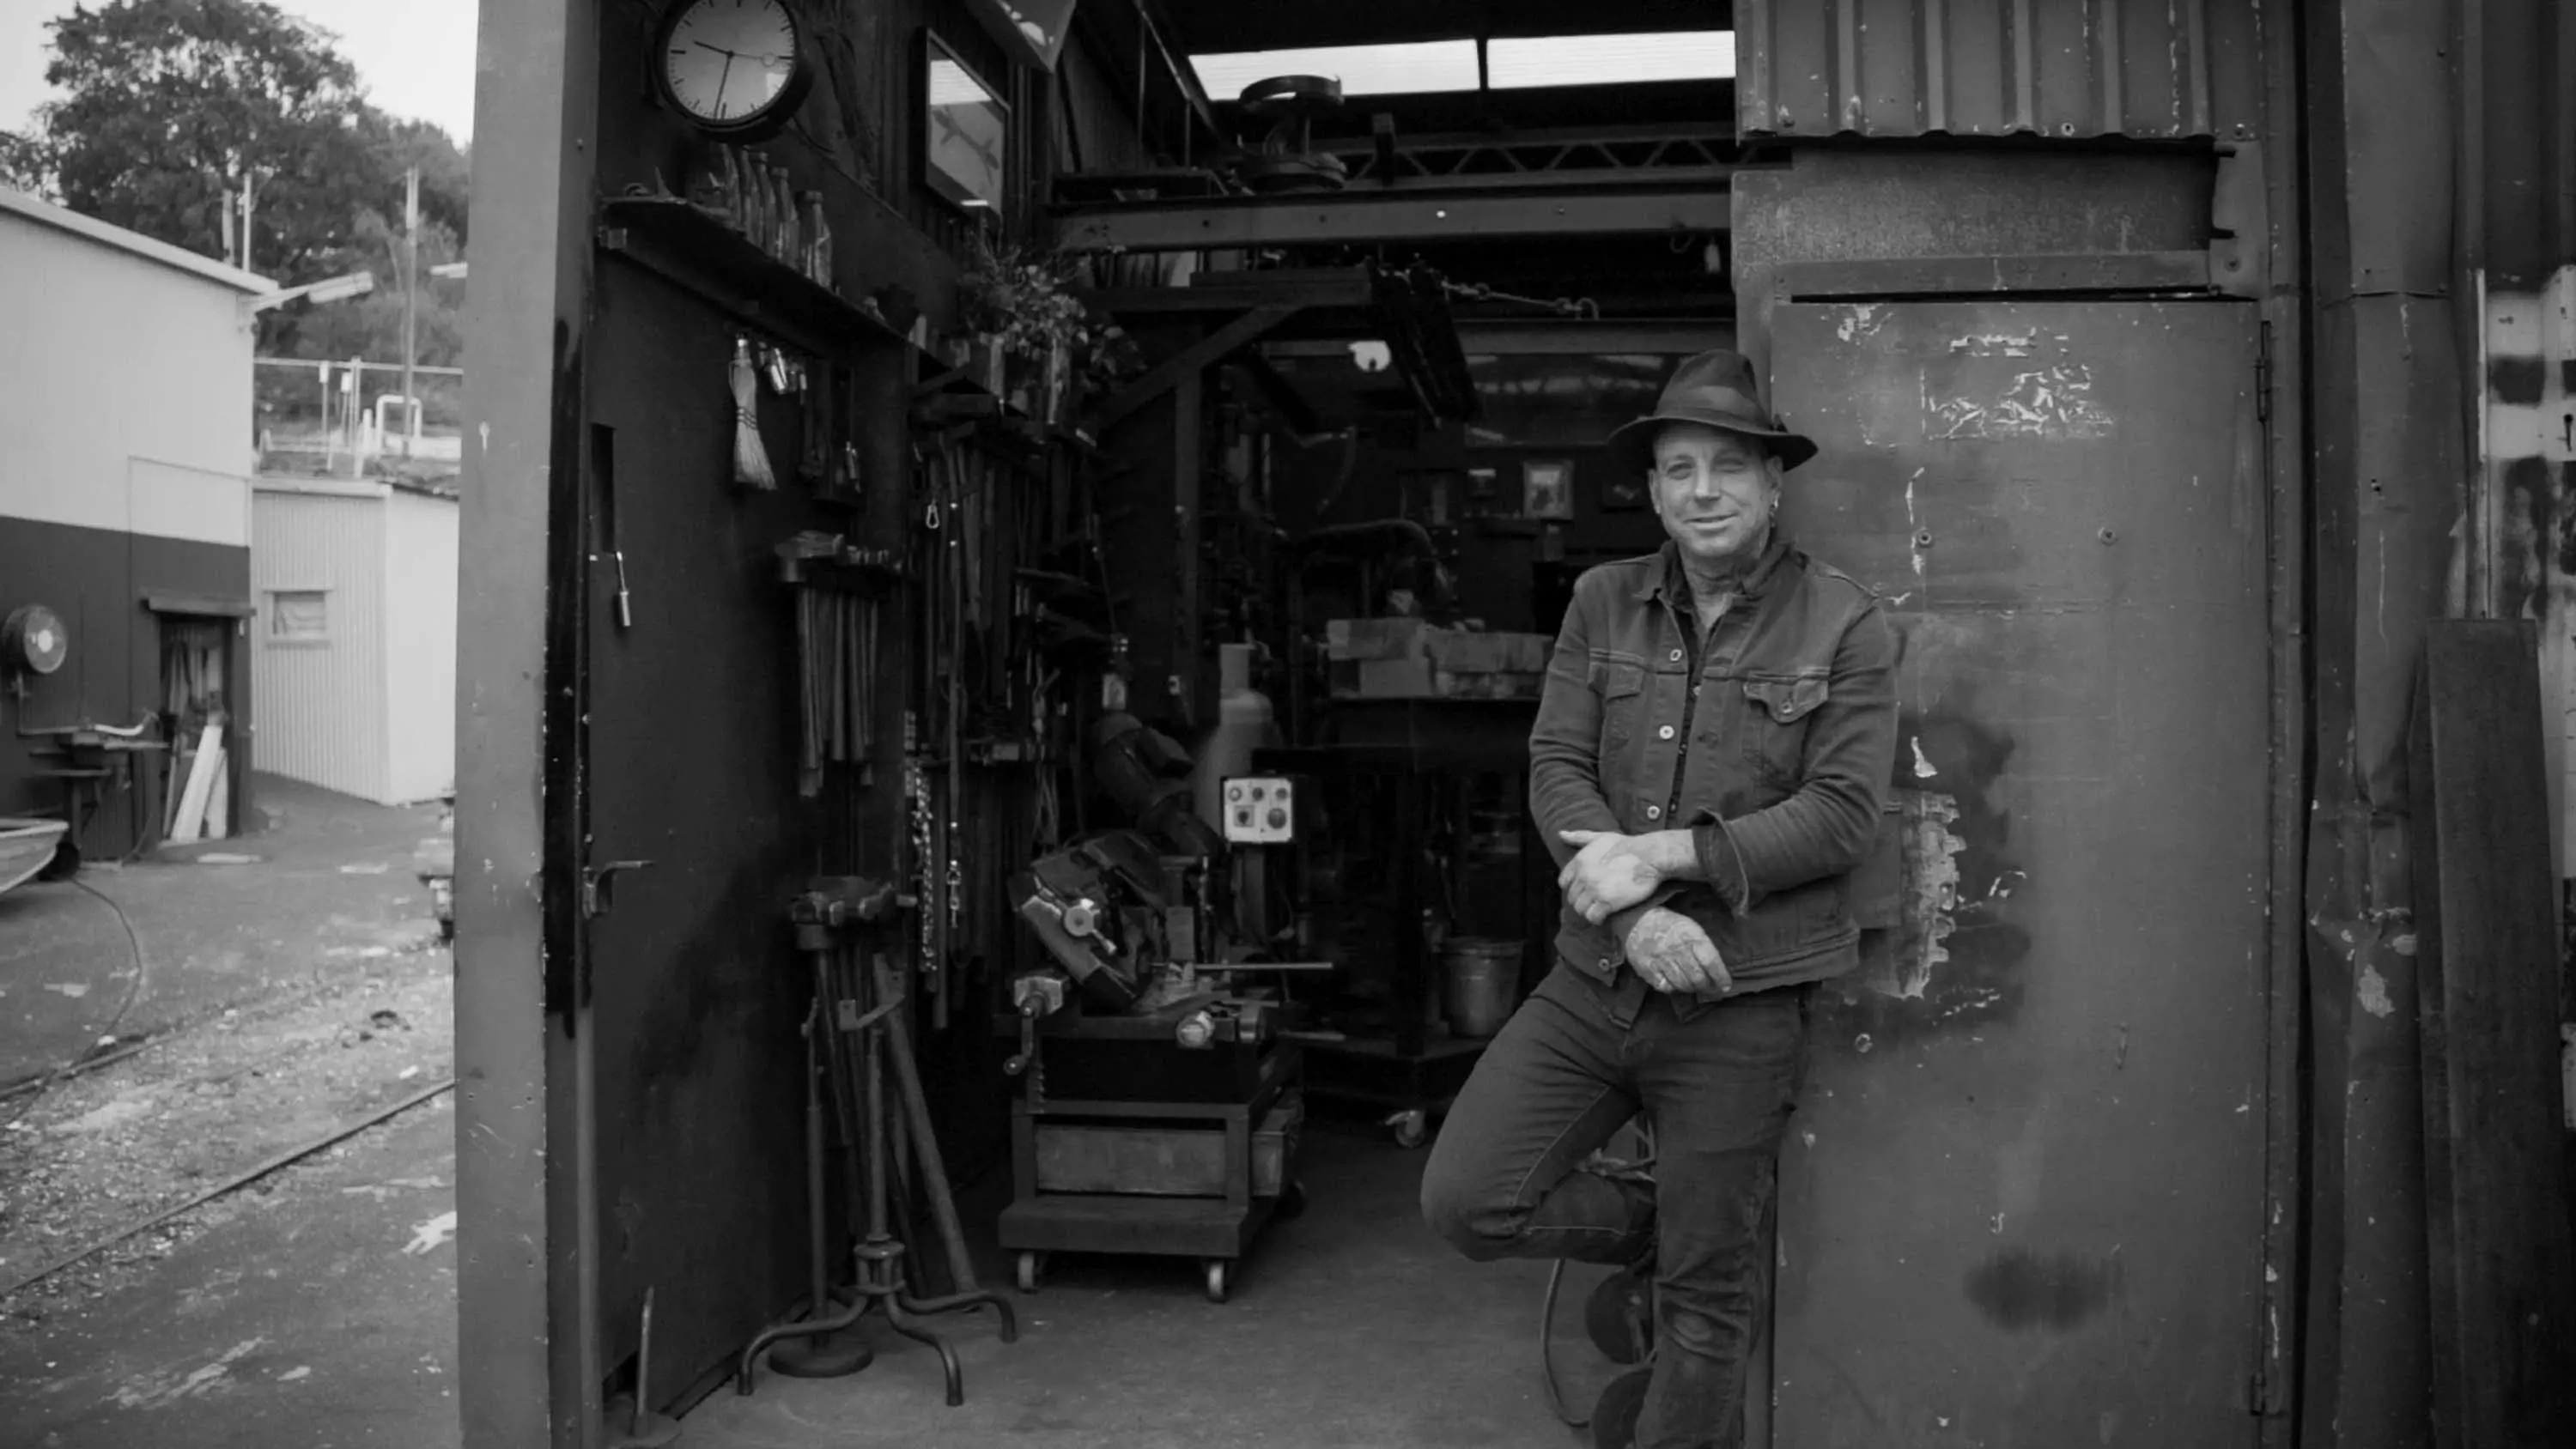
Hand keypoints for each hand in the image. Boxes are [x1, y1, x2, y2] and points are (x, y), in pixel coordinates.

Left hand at [1557, 829, 1682, 923]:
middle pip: (1573, 898)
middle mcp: (1583, 876)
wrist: (1650, 855)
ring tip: (1600, 909)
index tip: (1585, 889)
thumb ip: (1579, 837)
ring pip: (1581, 910)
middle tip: (1596, 901)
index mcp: (1579, 861)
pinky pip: (1593, 917)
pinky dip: (1598, 919)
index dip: (1575, 887)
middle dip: (1583, 901)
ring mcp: (1594, 890)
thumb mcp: (1601, 837)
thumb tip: (1561, 834)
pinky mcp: (1606, 903)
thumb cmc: (1628, 845)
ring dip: (1590, 911)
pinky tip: (1605, 916)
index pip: (1564, 882)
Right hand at [1623, 908, 1731, 996]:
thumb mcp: (1690, 927)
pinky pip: (1666, 987)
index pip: (1710, 961)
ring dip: (1692, 989)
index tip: (1726, 986)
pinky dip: (1674, 988)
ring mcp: (1661, 960)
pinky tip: (1676, 984)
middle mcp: (1677, 949)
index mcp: (1691, 936)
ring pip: (1683, 984)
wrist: (1638, 921)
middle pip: (1698, 977)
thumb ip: (1703, 946)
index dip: (1720, 976)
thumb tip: (1717, 969)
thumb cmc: (1669, 925)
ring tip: (1695, 987)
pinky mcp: (1648, 970)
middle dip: (1708, 987)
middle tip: (1712, 990)